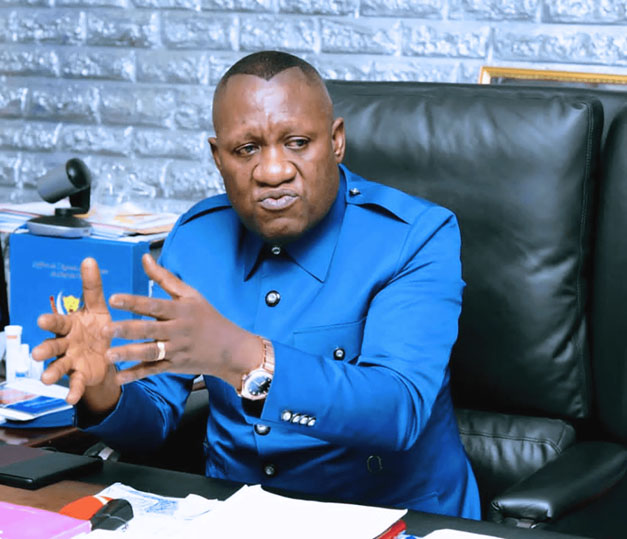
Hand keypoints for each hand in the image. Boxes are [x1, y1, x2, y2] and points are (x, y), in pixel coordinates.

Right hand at [31, 258, 119, 406]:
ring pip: (58, 366)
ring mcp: (71, 360)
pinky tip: (70, 399)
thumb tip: (89, 259)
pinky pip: (75, 384)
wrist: (107, 352)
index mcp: (70, 324)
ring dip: (52, 372)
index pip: (57, 322)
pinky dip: (72, 391)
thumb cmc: (97, 326)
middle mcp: (66, 343)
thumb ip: (92, 286)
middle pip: (52, 345)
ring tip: (46, 379)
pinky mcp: (80, 375)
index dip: (50, 322)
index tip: (42, 320)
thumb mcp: (97, 306)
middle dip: (45, 348)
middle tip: (37, 353)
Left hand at [104, 254, 259, 388]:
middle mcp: (178, 330)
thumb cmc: (208, 317)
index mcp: (181, 310)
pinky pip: (154, 370)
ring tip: (107, 355)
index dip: (134, 302)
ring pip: (150, 352)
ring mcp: (177, 350)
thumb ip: (164, 277)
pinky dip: (137, 375)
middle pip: (149, 329)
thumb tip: (144, 258)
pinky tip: (119, 378)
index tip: (113, 299)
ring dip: (129, 354)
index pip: (154, 305)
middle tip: (102, 330)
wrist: (230, 348)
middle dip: (125, 330)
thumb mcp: (190, 295)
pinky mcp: (175, 366)